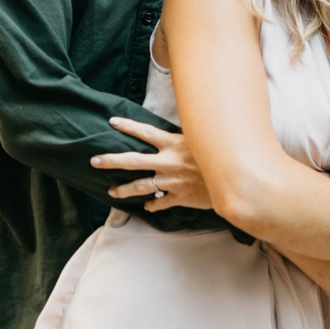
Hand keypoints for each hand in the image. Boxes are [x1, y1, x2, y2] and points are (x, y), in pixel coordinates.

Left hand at [91, 117, 213, 210]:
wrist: (235, 181)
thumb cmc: (220, 155)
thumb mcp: (203, 138)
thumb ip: (186, 134)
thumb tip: (178, 124)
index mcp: (173, 144)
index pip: (144, 132)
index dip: (127, 126)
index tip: (112, 122)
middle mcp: (168, 162)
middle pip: (132, 160)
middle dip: (111, 160)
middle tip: (94, 161)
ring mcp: (172, 181)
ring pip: (141, 186)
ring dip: (124, 190)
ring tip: (111, 192)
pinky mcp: (179, 198)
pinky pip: (160, 203)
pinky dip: (152, 205)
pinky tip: (147, 207)